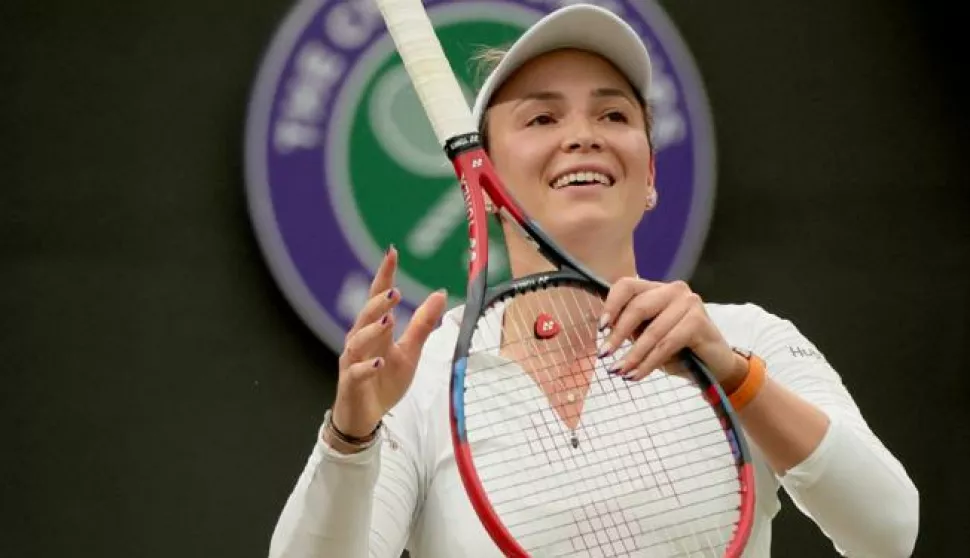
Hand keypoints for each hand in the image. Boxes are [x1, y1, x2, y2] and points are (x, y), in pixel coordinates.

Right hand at [330, 246, 447, 444]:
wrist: (365, 417)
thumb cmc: (384, 380)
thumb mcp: (410, 352)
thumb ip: (422, 324)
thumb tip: (440, 294)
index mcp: (374, 330)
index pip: (378, 297)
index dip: (385, 275)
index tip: (392, 253)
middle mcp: (360, 341)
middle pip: (365, 316)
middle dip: (378, 303)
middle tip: (395, 291)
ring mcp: (352, 362)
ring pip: (357, 341)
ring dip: (372, 330)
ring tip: (388, 321)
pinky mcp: (351, 383)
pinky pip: (356, 372)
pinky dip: (366, 367)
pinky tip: (378, 362)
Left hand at [597, 278, 746, 388]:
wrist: (715, 367)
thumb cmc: (678, 351)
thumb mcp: (648, 337)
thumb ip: (631, 329)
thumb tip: (605, 330)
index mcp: (657, 289)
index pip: (627, 286)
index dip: (611, 305)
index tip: (600, 328)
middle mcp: (673, 290)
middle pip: (638, 306)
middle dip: (618, 334)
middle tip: (604, 355)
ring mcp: (689, 303)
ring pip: (652, 330)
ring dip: (633, 355)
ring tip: (620, 371)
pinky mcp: (699, 321)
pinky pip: (666, 344)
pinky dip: (649, 362)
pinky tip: (637, 374)